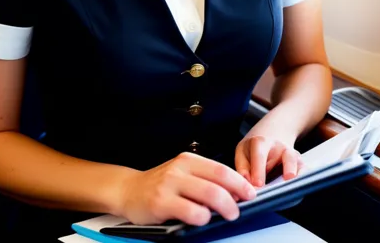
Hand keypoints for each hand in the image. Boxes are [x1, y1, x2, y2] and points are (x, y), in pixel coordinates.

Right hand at [118, 151, 255, 225]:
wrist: (129, 190)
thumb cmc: (160, 185)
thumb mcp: (182, 175)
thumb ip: (203, 179)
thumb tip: (235, 192)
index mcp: (188, 160)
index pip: (221, 169)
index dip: (239, 182)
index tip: (251, 193)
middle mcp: (179, 169)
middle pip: (218, 182)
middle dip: (235, 198)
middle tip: (239, 209)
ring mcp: (169, 184)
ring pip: (208, 195)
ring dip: (224, 208)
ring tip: (228, 216)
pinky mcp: (161, 202)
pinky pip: (190, 211)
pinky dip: (202, 218)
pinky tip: (202, 219)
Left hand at [235, 129, 303, 187]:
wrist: (271, 135)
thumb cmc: (254, 148)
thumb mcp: (243, 151)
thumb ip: (243, 167)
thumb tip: (248, 184)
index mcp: (262, 142)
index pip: (261, 155)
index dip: (259, 170)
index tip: (258, 185)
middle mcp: (281, 147)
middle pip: (287, 157)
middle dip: (287, 170)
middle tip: (280, 188)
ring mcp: (293, 155)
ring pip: (301, 164)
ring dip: (299, 176)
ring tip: (292, 189)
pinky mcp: (301, 164)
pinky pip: (306, 173)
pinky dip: (303, 181)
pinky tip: (296, 192)